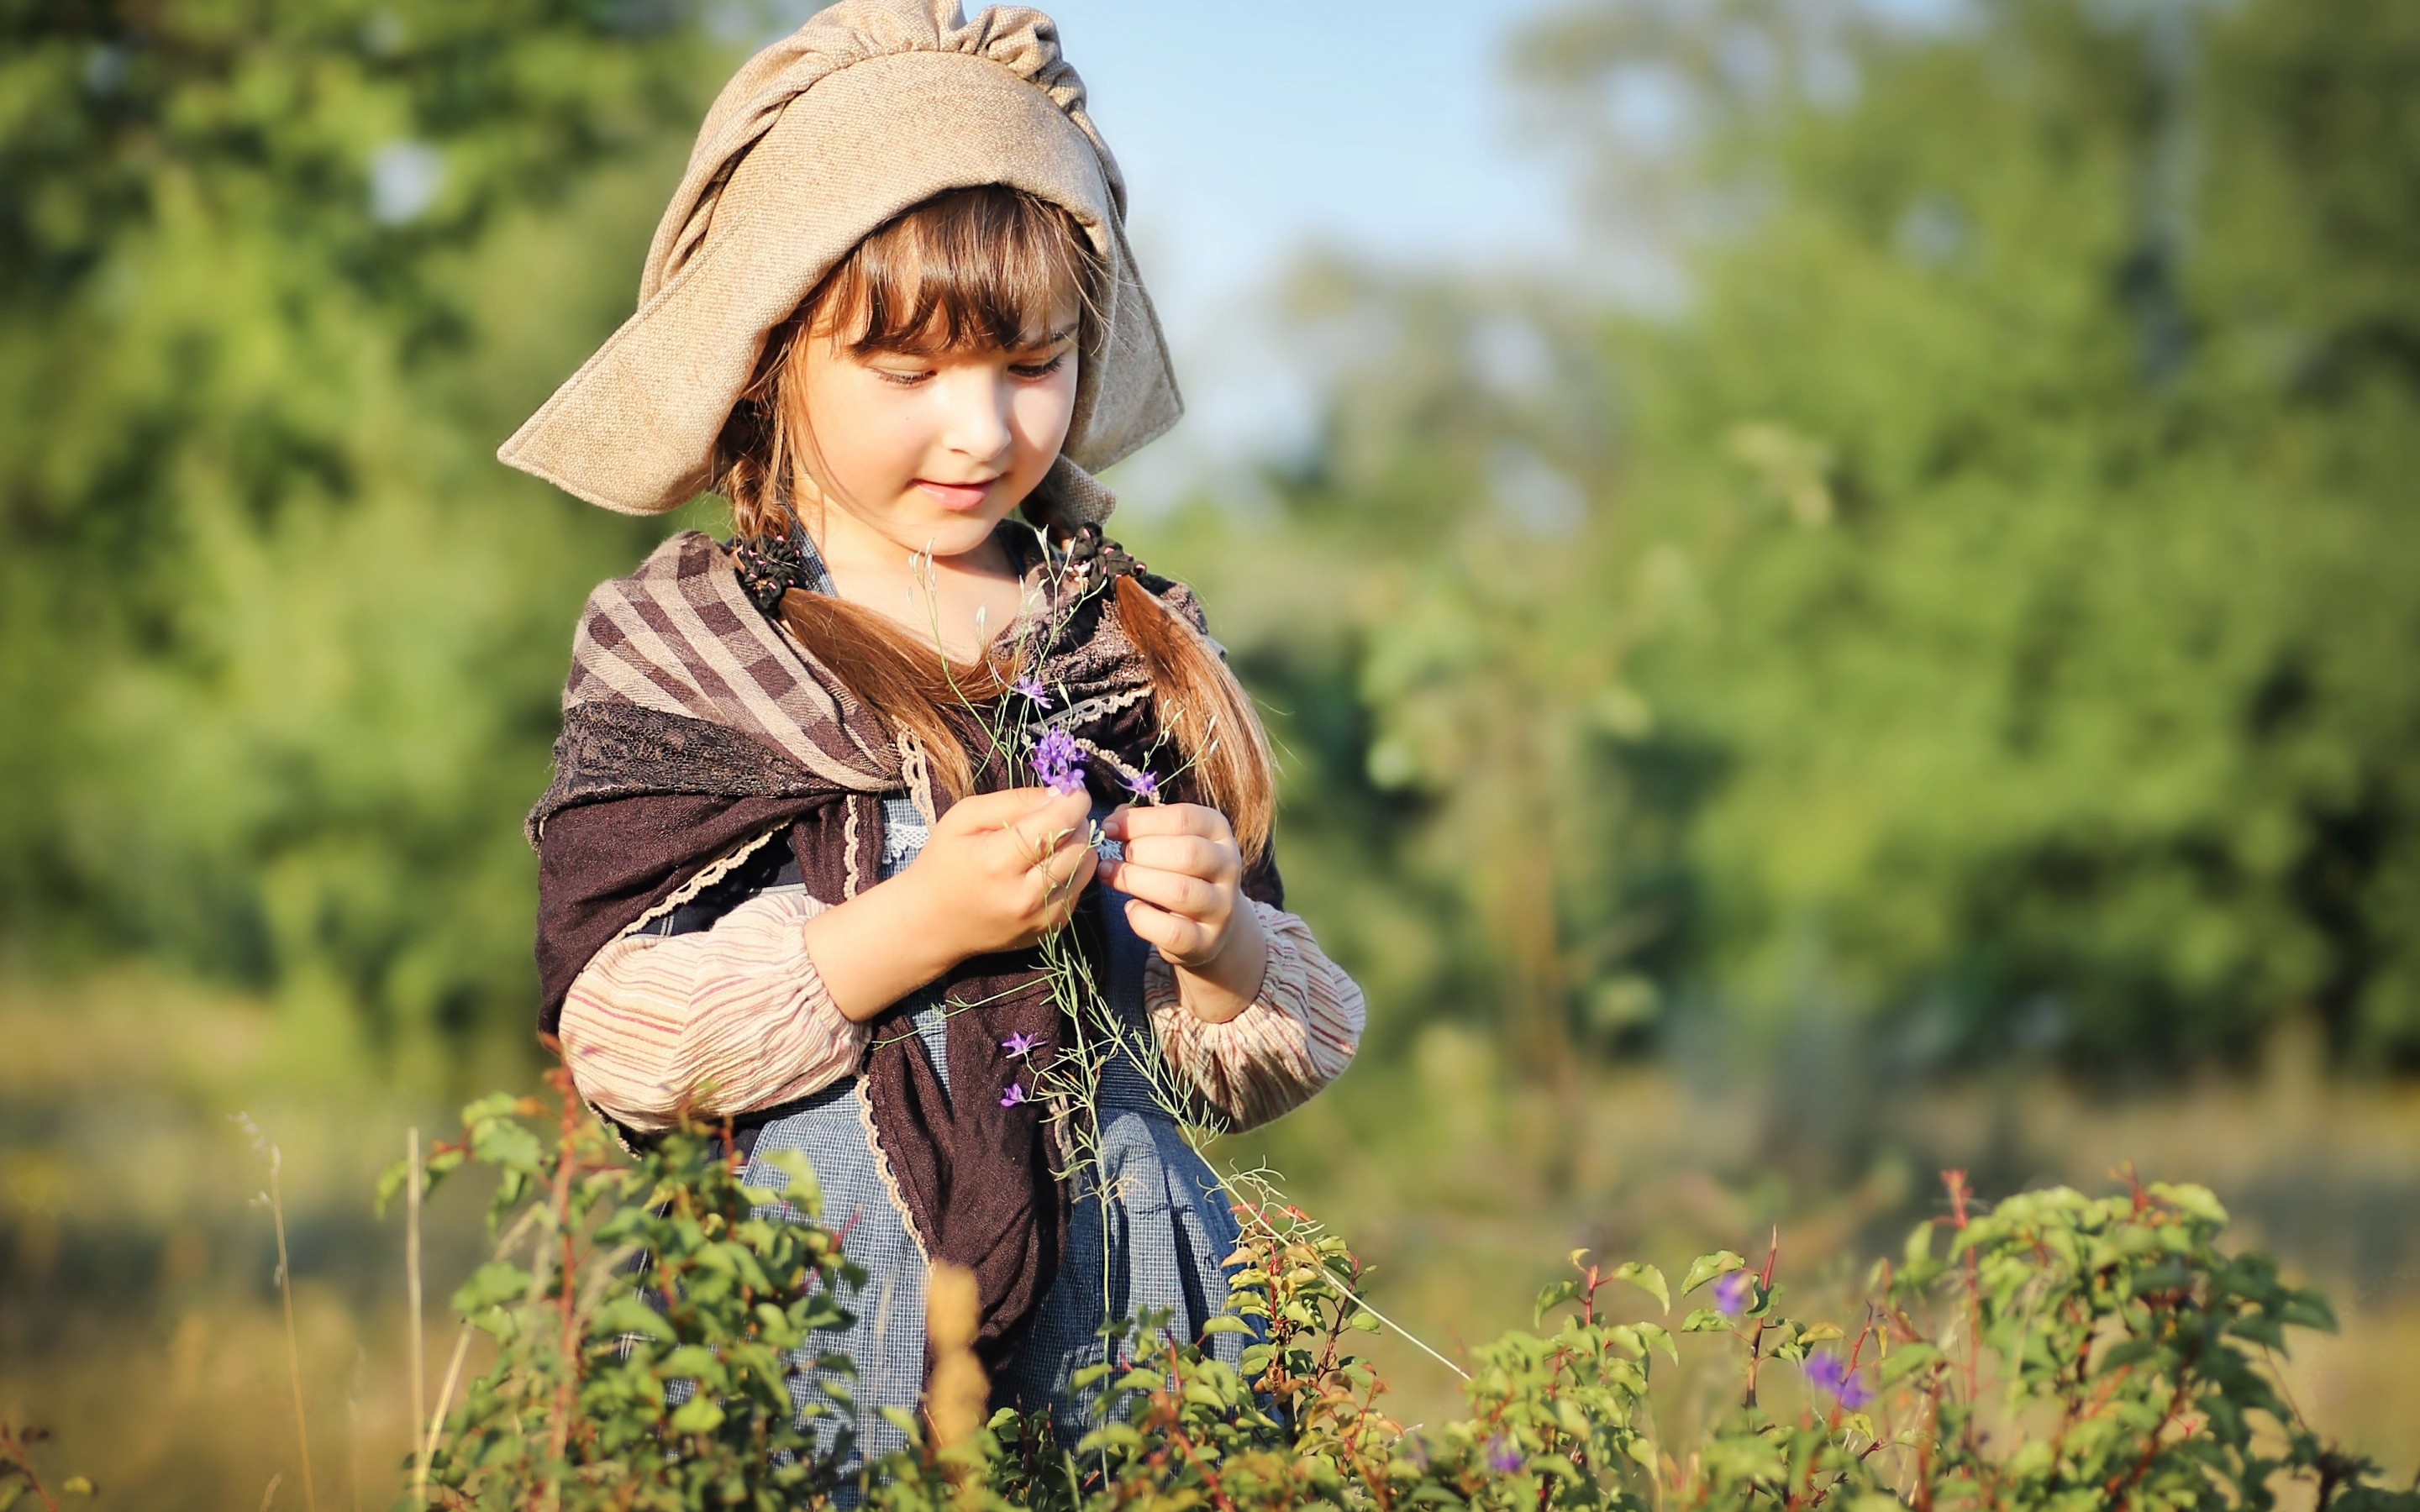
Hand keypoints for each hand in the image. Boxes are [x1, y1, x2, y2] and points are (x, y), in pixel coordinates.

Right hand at [903, 785, 1099, 959]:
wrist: (930, 924)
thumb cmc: (942, 862)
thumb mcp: (965, 817)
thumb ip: (1014, 800)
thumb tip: (1060, 793)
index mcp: (998, 861)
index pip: (1059, 822)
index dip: (1074, 800)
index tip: (1072, 791)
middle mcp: (1024, 895)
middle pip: (1080, 845)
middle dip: (1077, 821)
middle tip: (1057, 815)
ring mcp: (1040, 918)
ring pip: (1086, 868)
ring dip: (1078, 846)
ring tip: (1051, 841)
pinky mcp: (1049, 931)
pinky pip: (1079, 889)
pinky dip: (1070, 872)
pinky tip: (1044, 868)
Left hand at [1098, 802, 1266, 1022]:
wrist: (1209, 926)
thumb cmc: (1180, 872)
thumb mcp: (1170, 842)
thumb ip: (1144, 827)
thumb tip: (1114, 820)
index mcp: (1219, 832)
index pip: (1184, 819)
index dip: (1141, 821)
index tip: (1109, 828)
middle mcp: (1229, 867)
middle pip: (1187, 853)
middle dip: (1140, 852)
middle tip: (1114, 857)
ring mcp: (1221, 907)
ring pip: (1180, 891)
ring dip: (1136, 881)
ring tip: (1110, 875)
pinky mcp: (1206, 942)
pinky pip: (1171, 931)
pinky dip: (1142, 918)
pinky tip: (1131, 908)